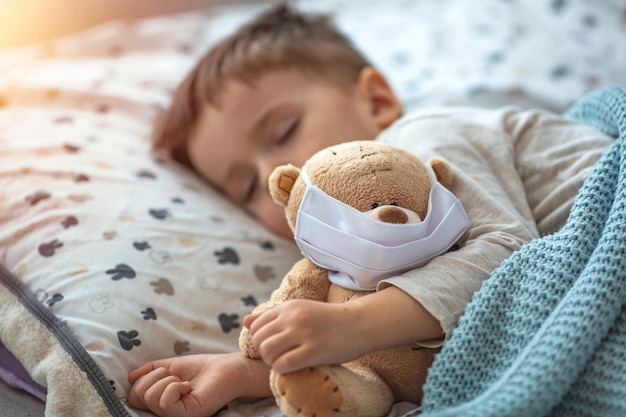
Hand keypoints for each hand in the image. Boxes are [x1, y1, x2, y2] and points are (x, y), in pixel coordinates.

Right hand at [128, 352, 271, 416]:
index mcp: (159, 402)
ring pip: (150, 397)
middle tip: (177, 376)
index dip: (144, 379)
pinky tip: (188, 386)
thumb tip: (130, 377)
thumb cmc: (201, 368)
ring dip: (167, 379)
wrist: (227, 369)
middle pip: (138, 395)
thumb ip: (150, 370)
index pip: (134, 395)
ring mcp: (176, 416)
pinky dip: (174, 387)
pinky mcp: (187, 416)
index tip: (166, 373)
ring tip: (184, 381)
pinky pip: (165, 401)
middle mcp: (165, 413)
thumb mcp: (170, 366)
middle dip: (156, 376)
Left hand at [244, 299, 370, 373]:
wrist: (361, 323)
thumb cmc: (329, 320)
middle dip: (263, 353)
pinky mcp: (313, 350)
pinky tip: (293, 368)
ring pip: (267, 351)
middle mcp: (293, 317)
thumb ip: (273, 315)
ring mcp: (303, 333)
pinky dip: (282, 370)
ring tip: (284, 362)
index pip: (256, 325)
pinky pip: (283, 364)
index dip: (259, 340)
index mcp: (289, 306)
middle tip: (278, 357)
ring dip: (271, 362)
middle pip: (259, 340)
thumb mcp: (300, 310)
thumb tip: (245, 320)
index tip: (273, 346)